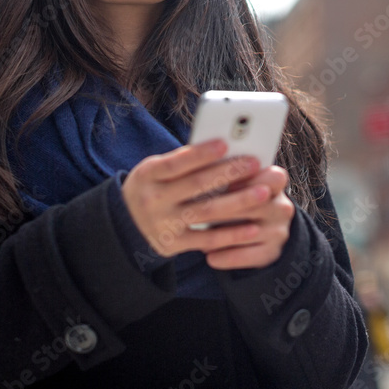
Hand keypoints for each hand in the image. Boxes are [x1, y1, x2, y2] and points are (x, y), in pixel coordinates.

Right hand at [121, 139, 293, 269]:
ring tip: (262, 193)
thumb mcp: (156, 169)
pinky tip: (252, 228)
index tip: (226, 143)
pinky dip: (230, 234)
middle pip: (197, 185)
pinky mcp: (173, 244)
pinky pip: (206, 239)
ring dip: (237, 202)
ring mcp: (164, 223)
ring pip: (206, 211)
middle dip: (229, 173)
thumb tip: (224, 149)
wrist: (125, 222)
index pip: (177, 162)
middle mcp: (154, 199)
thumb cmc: (153, 185)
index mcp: (149, 174)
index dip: (202, 154)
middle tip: (255, 164)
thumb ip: (183, 161)